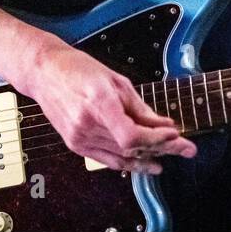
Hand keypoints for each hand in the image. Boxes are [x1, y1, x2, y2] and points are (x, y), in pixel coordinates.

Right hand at [17, 38, 196, 174]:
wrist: (45, 73)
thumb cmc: (78, 70)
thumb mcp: (115, 80)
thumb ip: (139, 107)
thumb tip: (163, 124)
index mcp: (99, 102)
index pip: (132, 135)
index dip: (156, 139)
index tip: (175, 135)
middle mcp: (87, 123)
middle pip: (130, 148)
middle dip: (162, 149)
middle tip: (186, 149)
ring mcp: (79, 137)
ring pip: (120, 157)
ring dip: (147, 159)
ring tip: (168, 158)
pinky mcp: (75, 144)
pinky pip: (106, 160)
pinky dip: (126, 162)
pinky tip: (143, 162)